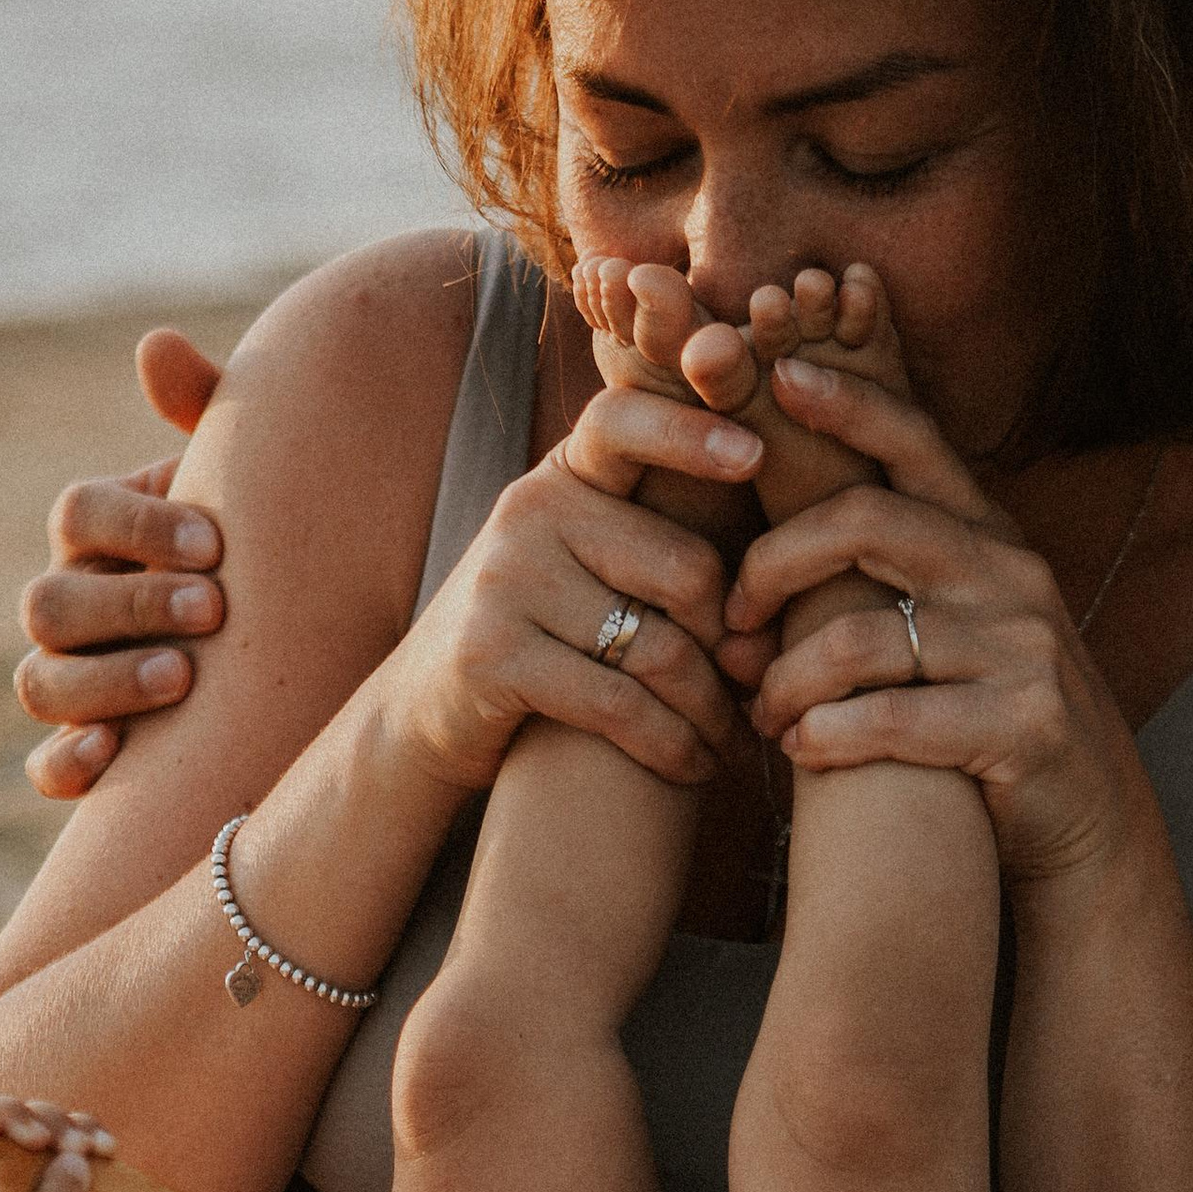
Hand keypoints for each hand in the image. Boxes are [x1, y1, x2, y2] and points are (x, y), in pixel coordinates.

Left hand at [0, 1095, 113, 1191]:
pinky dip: (88, 1130)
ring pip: (27, 1114)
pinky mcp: (53, 1159)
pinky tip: (108, 1149)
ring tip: (89, 1150)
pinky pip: (68, 1127)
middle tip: (44, 1141)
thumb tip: (72, 1162)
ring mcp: (15, 1162)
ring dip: (59, 1123)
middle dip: (15, 1118)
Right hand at [17, 331, 227, 797]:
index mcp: (101, 530)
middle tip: (213, 612)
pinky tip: (114, 756)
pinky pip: (46, 767)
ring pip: (41, 683)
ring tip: (180, 680)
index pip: (78, 512)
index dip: (136, 525)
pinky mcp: (87, 749)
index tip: (214, 543)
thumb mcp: (251, 476)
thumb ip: (210, 410)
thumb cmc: (266, 543)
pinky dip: (66, 764)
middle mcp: (72, 603)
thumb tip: (154, 345)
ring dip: (103, 682)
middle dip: (128, 605)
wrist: (299, 632)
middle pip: (50, 602)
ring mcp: (72, 679)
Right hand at [380, 381, 770, 798]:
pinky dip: (671, 747)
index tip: (754, 456)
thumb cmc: (539, 637)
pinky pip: (620, 705)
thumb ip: (658, 554)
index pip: (622, 423)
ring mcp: (506, 581)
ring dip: (712, 712)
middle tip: (759, 688)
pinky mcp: (494, 656)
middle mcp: (528, 512)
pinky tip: (694, 768)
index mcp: (562, 476)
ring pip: (661, 649)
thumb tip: (770, 615)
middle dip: (735, 645)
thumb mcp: (586, 567)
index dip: (689, 431)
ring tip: (733, 741)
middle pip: (684, 569)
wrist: (422, 710)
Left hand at [720, 365, 1155, 892]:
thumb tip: (773, 548)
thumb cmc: (990, 719)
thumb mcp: (957, 627)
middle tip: (731, 623)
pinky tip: (805, 753)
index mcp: (988, 538)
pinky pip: (889, 719)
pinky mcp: (1023, 725)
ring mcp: (1023, 648)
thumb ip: (894, 577)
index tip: (779, 375)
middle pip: (864, 521)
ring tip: (763, 716)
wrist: (1090, 821)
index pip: (914, 441)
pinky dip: (826, 738)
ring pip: (857, 637)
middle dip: (773, 567)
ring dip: (785, 682)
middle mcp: (1011, 575)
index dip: (848, 401)